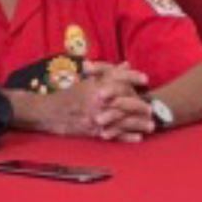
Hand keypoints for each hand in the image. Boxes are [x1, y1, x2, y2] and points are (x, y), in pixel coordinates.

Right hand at [31, 75, 151, 142]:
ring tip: (150, 125)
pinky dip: (127, 137)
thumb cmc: (68, 95)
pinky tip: (138, 137)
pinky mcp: (93, 131)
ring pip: (121, 120)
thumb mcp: (86, 81)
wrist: (49, 113)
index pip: (115, 78)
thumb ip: (108, 73)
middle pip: (122, 101)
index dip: (131, 77)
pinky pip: (113, 135)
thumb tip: (126, 65)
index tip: (145, 79)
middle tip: (151, 108)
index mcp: (93, 86)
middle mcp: (95, 101)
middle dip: (139, 105)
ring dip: (137, 123)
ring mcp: (95, 117)